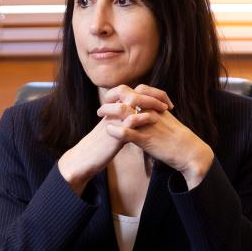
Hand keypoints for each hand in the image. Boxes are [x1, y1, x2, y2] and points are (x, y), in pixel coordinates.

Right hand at [59, 85, 173, 193]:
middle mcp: (112, 110)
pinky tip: (154, 119)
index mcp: (113, 108)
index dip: (150, 94)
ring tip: (163, 109)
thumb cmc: (102, 146)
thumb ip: (125, 122)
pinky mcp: (114, 132)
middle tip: (166, 103)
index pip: (133, 92)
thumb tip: (139, 119)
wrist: (85, 158)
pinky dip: (142, 117)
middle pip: (133, 92)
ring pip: (131, 102)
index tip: (164, 101)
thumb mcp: (114, 129)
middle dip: (152, 95)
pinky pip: (129, 120)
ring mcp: (113, 119)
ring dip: (149, 102)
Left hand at [97, 85, 213, 189]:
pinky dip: (115, 130)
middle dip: (113, 98)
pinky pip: (127, 132)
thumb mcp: (166, 120)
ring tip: (100, 115)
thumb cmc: (177, 138)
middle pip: (129, 96)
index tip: (112, 98)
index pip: (138, 90)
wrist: (190, 151)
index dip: (123, 91)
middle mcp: (152, 112)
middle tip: (102, 106)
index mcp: (157, 107)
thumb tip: (143, 112)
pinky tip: (108, 130)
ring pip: (125, 112)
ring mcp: (148, 125)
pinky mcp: (146, 140)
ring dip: (109, 111)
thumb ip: (154, 113)